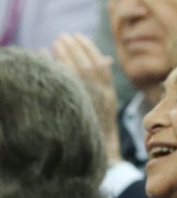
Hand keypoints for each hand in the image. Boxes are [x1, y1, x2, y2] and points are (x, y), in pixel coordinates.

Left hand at [50, 35, 121, 162]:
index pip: (100, 65)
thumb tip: (105, 59)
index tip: (78, 37)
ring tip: (56, 42)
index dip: (89, 49)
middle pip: (88, 65)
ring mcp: (89, 104)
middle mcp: (101, 97)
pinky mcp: (78, 112)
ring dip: (67, 55)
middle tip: (63, 36)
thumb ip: (105, 84)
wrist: (100, 162)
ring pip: (79, 73)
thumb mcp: (106, 107)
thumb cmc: (100, 133)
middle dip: (75, 48)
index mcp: (109, 95)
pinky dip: (58, 72)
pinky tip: (47, 63)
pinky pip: (67, 86)